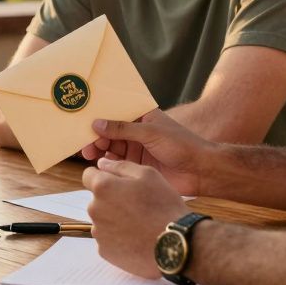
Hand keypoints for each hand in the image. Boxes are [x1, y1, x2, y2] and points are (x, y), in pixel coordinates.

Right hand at [80, 110, 213, 195]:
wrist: (201, 171)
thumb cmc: (182, 145)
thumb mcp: (150, 132)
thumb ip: (122, 129)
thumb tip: (97, 123)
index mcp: (142, 116)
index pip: (116, 112)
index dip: (100, 116)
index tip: (84, 122)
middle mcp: (138, 131)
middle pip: (110, 131)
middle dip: (96, 136)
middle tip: (85, 144)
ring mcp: (137, 148)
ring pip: (111, 147)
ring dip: (99, 150)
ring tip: (89, 154)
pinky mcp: (137, 166)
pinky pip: (117, 163)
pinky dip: (107, 164)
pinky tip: (100, 165)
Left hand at [83, 158, 189, 278]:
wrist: (175, 245)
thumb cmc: (163, 206)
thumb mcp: (148, 175)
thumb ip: (120, 166)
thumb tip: (102, 163)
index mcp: (103, 187)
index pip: (88, 175)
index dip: (104, 177)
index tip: (119, 184)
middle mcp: (94, 209)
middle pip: (97, 199)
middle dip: (111, 199)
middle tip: (136, 205)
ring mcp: (99, 232)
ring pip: (103, 220)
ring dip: (114, 219)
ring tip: (139, 224)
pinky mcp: (105, 251)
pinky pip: (108, 239)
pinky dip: (118, 238)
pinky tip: (136, 238)